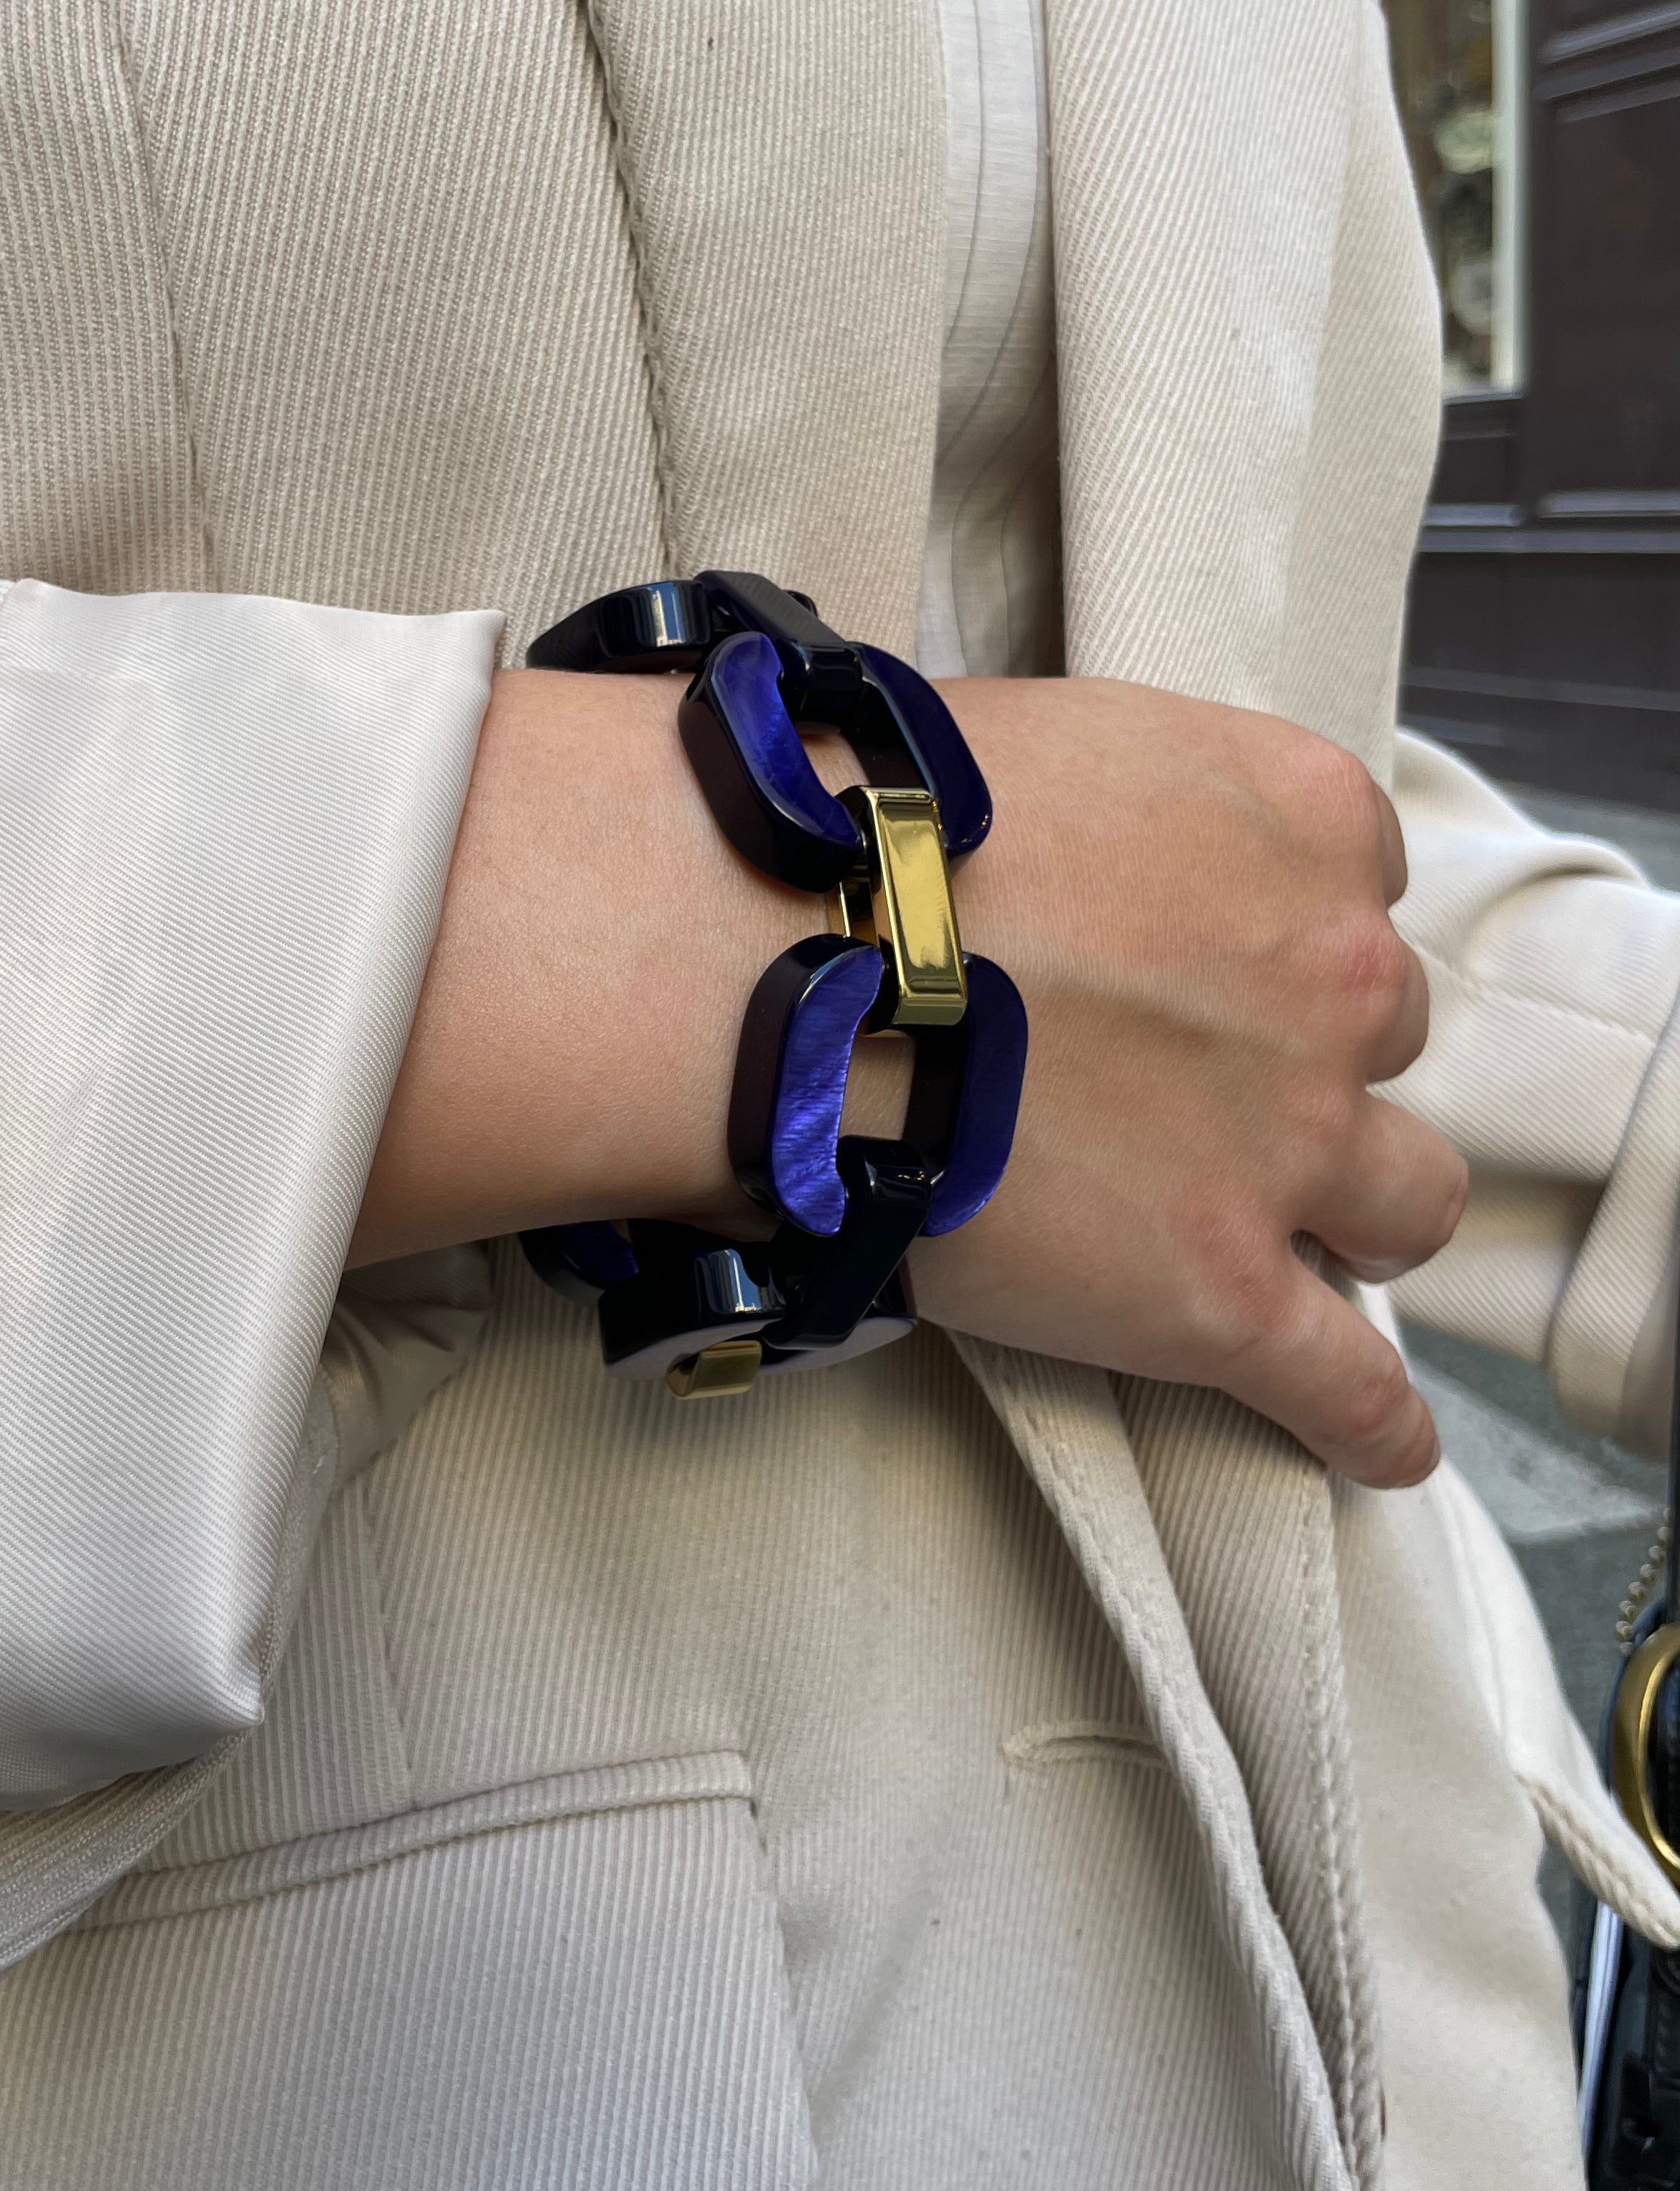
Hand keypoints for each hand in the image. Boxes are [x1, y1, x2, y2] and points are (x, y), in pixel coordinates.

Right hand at [893, 678, 1464, 1485]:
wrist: (785, 960)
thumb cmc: (868, 834)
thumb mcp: (1053, 744)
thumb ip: (1137, 799)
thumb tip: (1091, 854)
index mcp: (1295, 822)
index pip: (1358, 878)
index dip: (1275, 928)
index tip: (1201, 954)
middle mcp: (1330, 975)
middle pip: (1378, 1034)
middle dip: (1299, 1060)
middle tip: (1183, 1085)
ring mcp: (1288, 1142)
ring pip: (1404, 1198)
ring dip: (1353, 1215)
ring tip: (1280, 1240)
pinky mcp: (1221, 1292)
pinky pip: (1347, 1383)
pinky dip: (1370, 1421)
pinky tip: (1380, 1446)